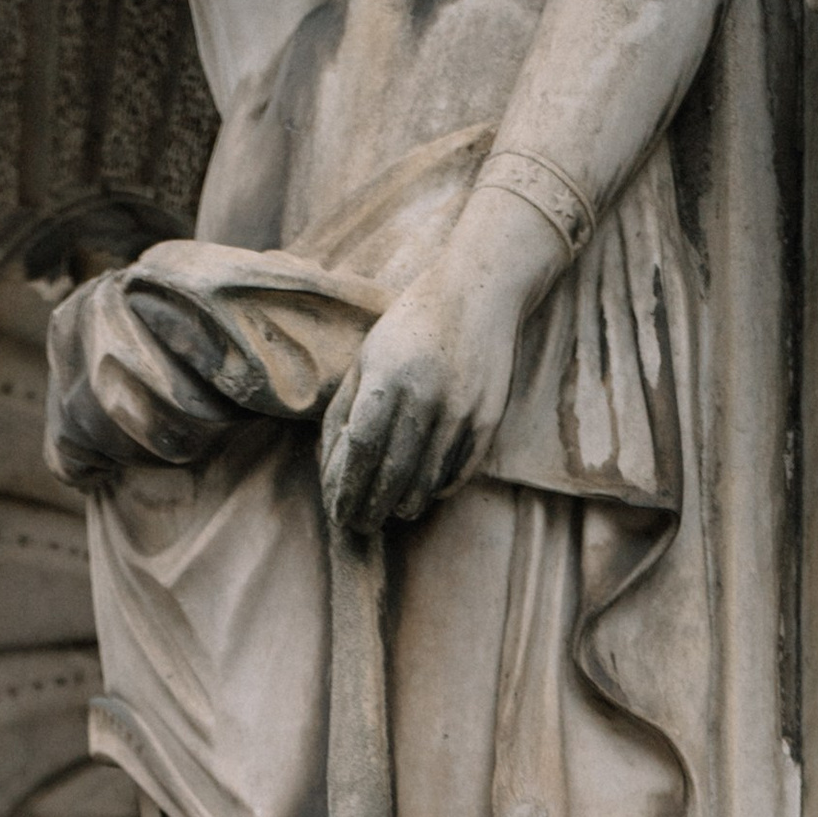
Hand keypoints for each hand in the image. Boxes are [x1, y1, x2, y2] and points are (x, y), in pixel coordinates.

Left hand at [318, 188, 558, 535]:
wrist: (480, 291)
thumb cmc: (411, 325)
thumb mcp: (368, 357)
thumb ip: (345, 410)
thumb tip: (330, 468)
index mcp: (388, 379)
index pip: (360, 451)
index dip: (346, 489)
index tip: (337, 513)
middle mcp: (425, 397)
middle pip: (392, 475)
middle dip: (372, 508)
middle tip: (360, 526)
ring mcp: (460, 410)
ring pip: (426, 481)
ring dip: (404, 505)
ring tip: (391, 513)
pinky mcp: (487, 417)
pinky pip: (459, 471)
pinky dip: (438, 489)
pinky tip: (424, 493)